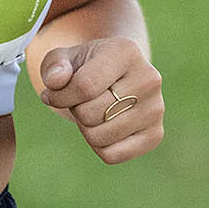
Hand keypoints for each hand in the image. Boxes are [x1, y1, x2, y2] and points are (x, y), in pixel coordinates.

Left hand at [34, 38, 163, 164]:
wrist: (117, 78)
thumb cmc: (85, 67)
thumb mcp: (64, 58)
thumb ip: (54, 66)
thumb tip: (56, 81)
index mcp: (126, 52)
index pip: (84, 86)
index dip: (59, 96)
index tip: (52, 94)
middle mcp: (148, 78)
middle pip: (90, 114)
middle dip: (75, 111)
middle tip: (81, 101)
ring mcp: (156, 108)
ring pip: (100, 137)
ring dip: (85, 129)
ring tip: (93, 112)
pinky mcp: (156, 134)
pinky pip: (113, 155)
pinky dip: (99, 147)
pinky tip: (103, 128)